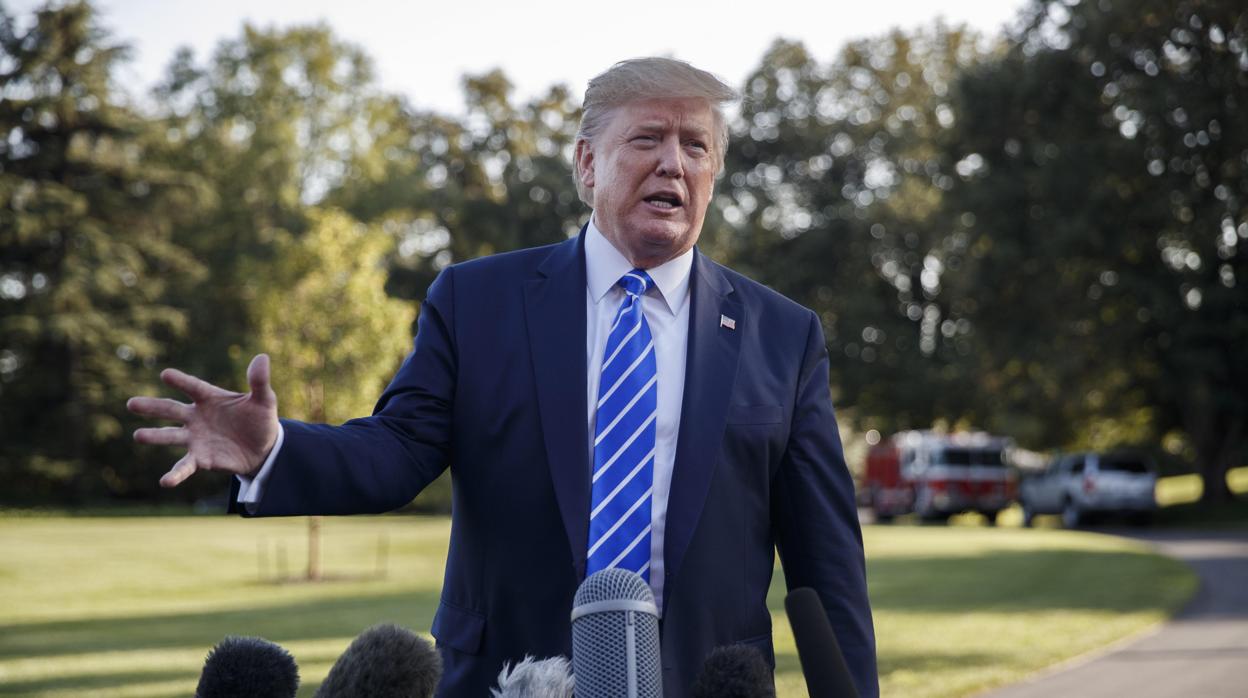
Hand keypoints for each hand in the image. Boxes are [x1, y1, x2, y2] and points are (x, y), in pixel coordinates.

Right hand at [127, 354, 279, 487]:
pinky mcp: (201, 459)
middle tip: (131, 404)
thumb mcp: (264, 400)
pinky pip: (185, 466)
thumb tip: (262, 358)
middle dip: (152, 407)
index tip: (165, 374)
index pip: (193, 387)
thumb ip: (259, 382)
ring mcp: (196, 438)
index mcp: (210, 398)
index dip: (181, 381)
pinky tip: (165, 481)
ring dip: (155, 436)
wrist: (264, 449)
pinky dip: (175, 474)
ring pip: (171, 436)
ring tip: (138, 436)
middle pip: (171, 410)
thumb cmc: (260, 420)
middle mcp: (197, 417)